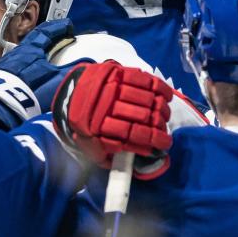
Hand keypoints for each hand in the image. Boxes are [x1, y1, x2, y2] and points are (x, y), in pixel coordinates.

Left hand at [0, 18, 78, 129]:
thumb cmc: (30, 91)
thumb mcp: (58, 81)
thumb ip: (75, 71)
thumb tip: (91, 63)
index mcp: (31, 49)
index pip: (47, 32)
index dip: (59, 27)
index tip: (68, 26)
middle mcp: (17, 53)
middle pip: (33, 40)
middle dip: (46, 38)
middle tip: (57, 37)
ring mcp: (6, 65)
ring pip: (23, 53)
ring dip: (35, 52)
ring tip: (44, 56)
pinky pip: (16, 66)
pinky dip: (26, 66)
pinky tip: (29, 75)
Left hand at [52, 61, 172, 176]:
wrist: (71, 92)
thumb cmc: (85, 124)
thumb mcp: (89, 147)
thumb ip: (108, 157)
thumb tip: (133, 164)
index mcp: (98, 128)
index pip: (134, 135)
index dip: (154, 140)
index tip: (164, 144)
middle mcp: (107, 106)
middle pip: (144, 117)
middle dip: (160, 126)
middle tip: (164, 131)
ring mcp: (114, 87)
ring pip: (147, 99)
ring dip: (161, 109)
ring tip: (164, 116)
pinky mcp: (118, 72)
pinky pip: (145, 80)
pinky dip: (160, 88)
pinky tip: (166, 97)